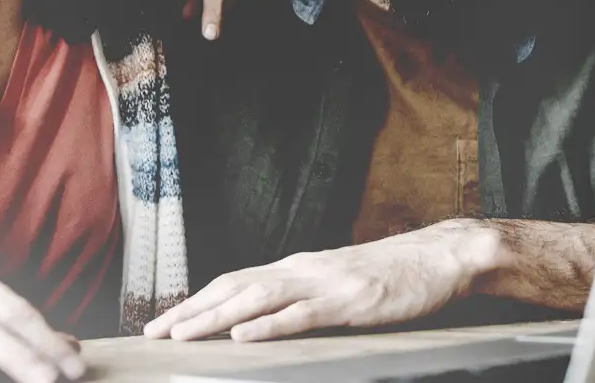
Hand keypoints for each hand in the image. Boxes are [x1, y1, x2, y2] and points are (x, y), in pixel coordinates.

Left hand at [142, 222, 501, 342]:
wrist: (440, 257)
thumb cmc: (393, 275)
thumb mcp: (339, 282)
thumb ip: (305, 296)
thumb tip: (268, 315)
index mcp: (298, 267)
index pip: (235, 281)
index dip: (197, 300)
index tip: (165, 320)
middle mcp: (302, 269)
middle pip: (234, 287)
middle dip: (192, 310)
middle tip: (154, 332)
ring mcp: (324, 284)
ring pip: (257, 298)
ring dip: (215, 317)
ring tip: (182, 333)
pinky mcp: (348, 302)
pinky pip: (300, 315)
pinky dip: (267, 325)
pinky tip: (241, 336)